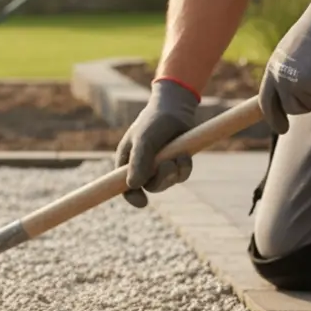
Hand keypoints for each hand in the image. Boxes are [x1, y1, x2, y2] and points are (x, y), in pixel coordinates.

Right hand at [116, 78, 199, 207]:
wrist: (176, 107)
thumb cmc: (153, 121)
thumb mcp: (144, 140)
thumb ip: (139, 162)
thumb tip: (133, 185)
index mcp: (127, 162)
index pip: (126, 187)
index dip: (132, 197)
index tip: (142, 202)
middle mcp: (143, 167)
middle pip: (150, 187)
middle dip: (161, 179)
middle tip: (167, 164)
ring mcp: (160, 167)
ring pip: (167, 182)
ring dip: (174, 172)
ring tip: (178, 155)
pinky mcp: (176, 163)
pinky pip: (181, 176)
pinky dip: (184, 167)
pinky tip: (184, 154)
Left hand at [258, 0, 310, 133]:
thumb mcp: (291, 54)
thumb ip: (287, 74)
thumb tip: (289, 99)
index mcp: (273, 71)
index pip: (267, 102)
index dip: (274, 117)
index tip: (281, 129)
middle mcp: (283, 80)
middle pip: (294, 108)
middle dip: (308, 103)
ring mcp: (300, 84)